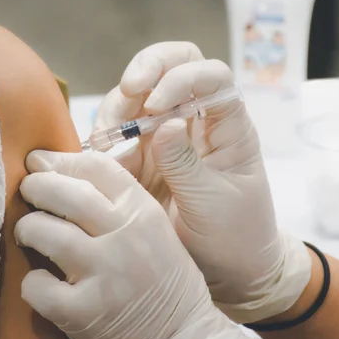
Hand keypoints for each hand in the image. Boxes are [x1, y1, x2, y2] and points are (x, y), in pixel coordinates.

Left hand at [15, 151, 253, 338]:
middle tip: (28, 190)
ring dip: (28, 228)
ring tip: (27, 233)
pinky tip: (40, 282)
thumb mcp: (156, 231)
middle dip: (37, 186)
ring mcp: (104, 272)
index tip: (41, 161)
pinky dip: (33, 283)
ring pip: (45, 231)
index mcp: (144, 213)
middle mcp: (125, 237)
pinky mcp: (83, 310)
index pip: (97, 167)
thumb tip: (70, 174)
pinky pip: (37, 285)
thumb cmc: (165, 282)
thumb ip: (121, 205)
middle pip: (67, 193)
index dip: (63, 160)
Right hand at [95, 42, 311, 322]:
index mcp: (227, 126)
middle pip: (171, 67)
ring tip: (110, 142)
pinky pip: (115, 135)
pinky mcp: (139, 159)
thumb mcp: (213, 201)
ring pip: (136, 99)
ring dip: (118, 110)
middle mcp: (194, 122)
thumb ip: (185, 164)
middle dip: (146, 68)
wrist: (226, 272)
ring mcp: (164, 138)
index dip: (183, 78)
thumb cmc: (235, 235)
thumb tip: (163, 124)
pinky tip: (102, 158)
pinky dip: (104, 140)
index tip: (159, 105)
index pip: (211, 75)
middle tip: (128, 90)